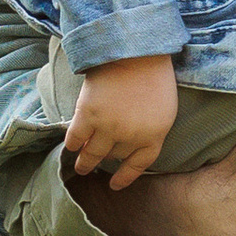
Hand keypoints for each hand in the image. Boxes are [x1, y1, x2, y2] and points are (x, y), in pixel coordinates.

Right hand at [64, 54, 178, 190]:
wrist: (134, 50)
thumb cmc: (153, 74)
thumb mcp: (165, 107)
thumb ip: (150, 128)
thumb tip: (132, 143)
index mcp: (154, 135)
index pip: (139, 164)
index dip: (125, 177)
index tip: (115, 185)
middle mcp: (131, 136)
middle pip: (113, 157)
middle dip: (103, 161)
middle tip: (90, 167)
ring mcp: (109, 127)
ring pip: (92, 154)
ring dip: (83, 163)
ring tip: (79, 166)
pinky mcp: (88, 115)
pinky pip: (76, 138)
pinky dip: (71, 144)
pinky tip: (71, 147)